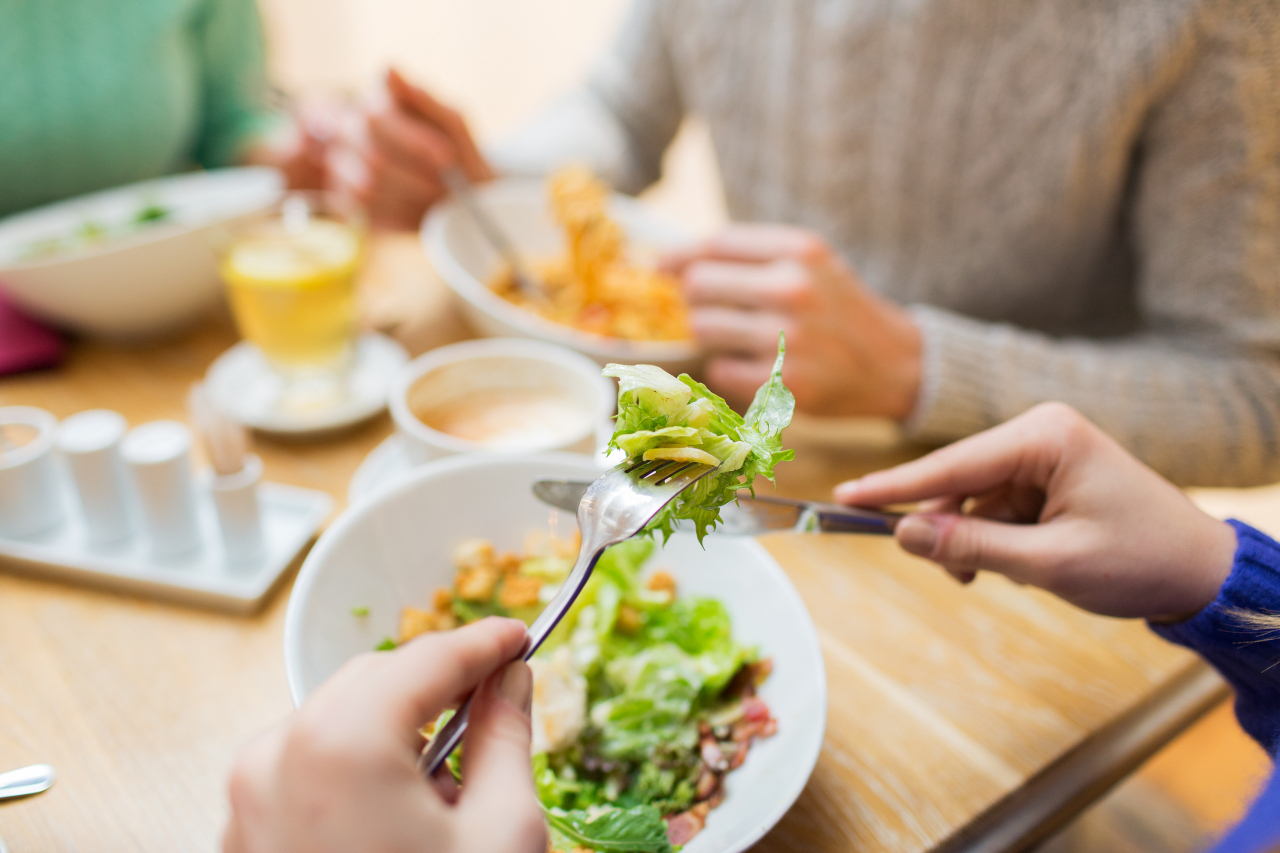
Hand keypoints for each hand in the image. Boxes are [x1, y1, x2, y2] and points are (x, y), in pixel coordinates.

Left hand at [222, 617, 545, 852]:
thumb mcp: (501, 833)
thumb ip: (506, 739)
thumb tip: (512, 682)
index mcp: (340, 744)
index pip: (429, 658)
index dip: (486, 642)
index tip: (520, 639)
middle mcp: (275, 760)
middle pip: (374, 682)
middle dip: (436, 690)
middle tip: (493, 709)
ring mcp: (247, 803)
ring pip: (335, 724)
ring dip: (394, 733)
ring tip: (443, 792)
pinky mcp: (242, 839)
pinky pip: (301, 772)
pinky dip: (351, 774)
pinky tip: (395, 820)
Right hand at [327, 68, 492, 228]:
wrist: (463, 195)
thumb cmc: (456, 151)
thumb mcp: (452, 122)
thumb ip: (424, 99)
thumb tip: (389, 69)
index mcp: (374, 104)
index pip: (377, 115)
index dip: (413, 139)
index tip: (447, 157)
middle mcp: (349, 133)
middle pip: (371, 155)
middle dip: (416, 175)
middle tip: (448, 186)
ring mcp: (342, 169)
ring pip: (365, 187)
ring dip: (411, 196)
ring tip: (440, 199)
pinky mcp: (348, 204)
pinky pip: (367, 214)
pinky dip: (401, 215)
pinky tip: (424, 213)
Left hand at [663, 225, 921, 417]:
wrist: (897, 365)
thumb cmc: (840, 311)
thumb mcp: (811, 265)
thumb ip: (750, 256)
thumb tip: (670, 262)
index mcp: (800, 250)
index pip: (716, 244)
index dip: (680, 256)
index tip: (661, 268)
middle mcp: (794, 289)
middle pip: (698, 285)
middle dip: (698, 299)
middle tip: (719, 311)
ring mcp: (787, 338)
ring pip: (702, 328)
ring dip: (712, 336)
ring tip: (744, 339)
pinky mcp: (782, 383)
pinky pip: (719, 371)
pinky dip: (730, 372)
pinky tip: (759, 368)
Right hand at [834, 403, 1236, 618]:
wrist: (1201, 573)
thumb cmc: (1140, 560)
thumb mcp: (1050, 563)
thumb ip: (971, 547)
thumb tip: (903, 535)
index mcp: (1046, 436)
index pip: (952, 463)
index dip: (895, 487)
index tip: (844, 497)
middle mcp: (1041, 431)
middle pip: (959, 479)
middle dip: (949, 529)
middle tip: (958, 576)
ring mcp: (1045, 452)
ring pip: (974, 498)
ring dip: (974, 540)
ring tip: (1002, 575)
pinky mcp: (1047, 475)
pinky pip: (996, 505)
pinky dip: (994, 538)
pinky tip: (1018, 563)